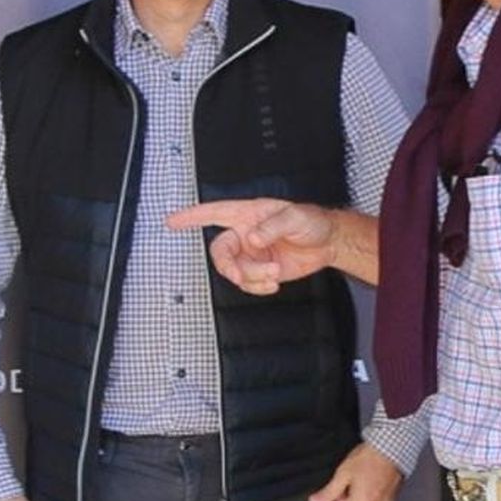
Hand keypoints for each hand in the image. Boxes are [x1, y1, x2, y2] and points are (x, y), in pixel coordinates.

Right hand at [166, 198, 337, 293]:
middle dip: (230, 266)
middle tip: (242, 274)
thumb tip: (252, 239)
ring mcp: (252, 254)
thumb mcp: (294, 217)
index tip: (172, 221)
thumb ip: (271, 227)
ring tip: (274, 274)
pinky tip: (273, 283)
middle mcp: (245, 234)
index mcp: (247, 214)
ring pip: (235, 271)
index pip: (213, 213)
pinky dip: (258, 287)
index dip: (190, 216)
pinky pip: (248, 284)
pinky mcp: (260, 270)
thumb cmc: (311, 221)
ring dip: (253, 277)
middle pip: (220, 252)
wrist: (328, 243)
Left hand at [309, 443, 402, 500]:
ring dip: (353, 497)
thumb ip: (328, 491)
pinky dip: (364, 495)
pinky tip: (365, 480)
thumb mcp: (343, 473)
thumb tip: (316, 500)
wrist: (389, 449)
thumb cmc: (369, 458)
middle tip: (343, 482)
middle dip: (341, 500)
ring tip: (356, 478)